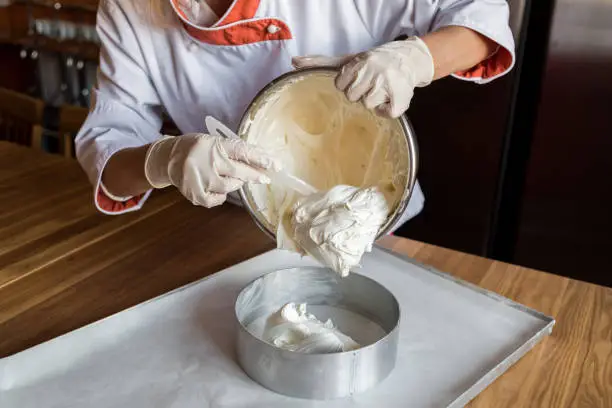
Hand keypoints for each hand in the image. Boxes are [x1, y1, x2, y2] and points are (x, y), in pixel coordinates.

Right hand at [144, 134, 279, 207]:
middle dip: (255, 175)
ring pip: (230, 186)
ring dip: (236, 184)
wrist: (167, 158)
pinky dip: (221, 196)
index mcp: (213, 144)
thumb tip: (263, 161)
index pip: (241, 150)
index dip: (260, 158)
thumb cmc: (198, 149)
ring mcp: (200, 178)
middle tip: (265, 178)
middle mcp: (206, 160)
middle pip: (239, 171)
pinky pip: (218, 199)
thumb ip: (235, 151)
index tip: (275, 164)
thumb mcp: (214, 142)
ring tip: (228, 177)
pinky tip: (216, 188)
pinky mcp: (194, 192)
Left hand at [293, 37, 434, 117]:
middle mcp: (373, 72)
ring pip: (368, 106)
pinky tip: (389, 99)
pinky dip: (387, 111)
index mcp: (359, 63)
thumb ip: (320, 62)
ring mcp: (387, 86)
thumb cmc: (372, 63)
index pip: (341, 86)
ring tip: (381, 90)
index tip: (357, 78)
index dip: (348, 85)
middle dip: (361, 92)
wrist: (408, 59)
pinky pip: (385, 114)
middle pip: (353, 97)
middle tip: (370, 84)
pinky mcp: (399, 100)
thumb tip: (294, 62)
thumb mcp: (347, 60)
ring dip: (375, 101)